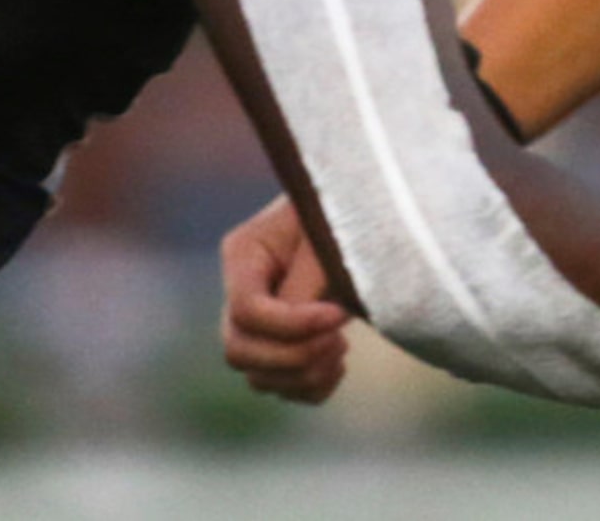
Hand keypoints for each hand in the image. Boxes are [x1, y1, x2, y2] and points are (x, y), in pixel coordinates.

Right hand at [220, 195, 348, 402]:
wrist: (360, 211)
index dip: (290, 324)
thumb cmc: (343, 214)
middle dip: (293, 355)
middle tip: (340, 337)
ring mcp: (256, 323)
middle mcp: (240, 290)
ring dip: (304, 373)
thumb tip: (299, 337)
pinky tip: (338, 362)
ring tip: (342, 345)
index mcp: (243, 253)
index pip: (246, 309)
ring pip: (257, 377)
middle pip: (239, 350)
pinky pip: (282, 388)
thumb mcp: (324, 238)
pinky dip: (311, 387)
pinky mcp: (279, 344)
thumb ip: (305, 285)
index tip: (338, 313)